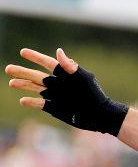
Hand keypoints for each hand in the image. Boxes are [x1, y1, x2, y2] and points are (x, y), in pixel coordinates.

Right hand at [6, 48, 127, 134]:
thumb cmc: (94, 94)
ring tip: (11, 83)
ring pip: (35, 89)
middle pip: (36, 76)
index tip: (23, 51)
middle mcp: (58, 84)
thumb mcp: (83, 78)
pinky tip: (22, 100)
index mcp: (64, 75)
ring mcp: (55, 96)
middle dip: (22, 72)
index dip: (35, 57)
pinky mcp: (55, 108)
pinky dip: (31, 102)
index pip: (47, 63)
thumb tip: (58, 51)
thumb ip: (70, 66)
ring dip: (23, 85)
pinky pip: (40, 104)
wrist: (100, 114)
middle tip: (8, 68)